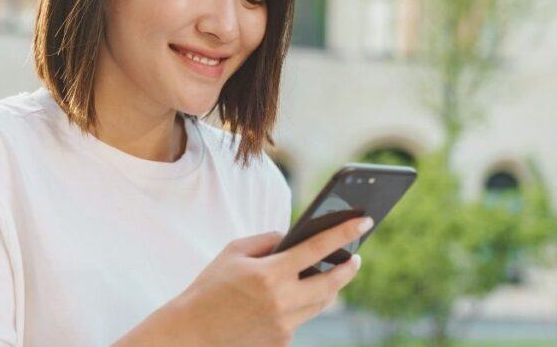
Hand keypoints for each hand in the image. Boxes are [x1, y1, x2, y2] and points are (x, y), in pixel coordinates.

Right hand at [175, 216, 372, 346]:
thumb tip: (292, 238)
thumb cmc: (210, 287)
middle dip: (349, 267)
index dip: (345, 233)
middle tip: (356, 257)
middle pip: (332, 282)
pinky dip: (299, 305)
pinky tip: (292, 298)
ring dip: (330, 287)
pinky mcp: (281, 342)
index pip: (318, 248)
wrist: (191, 333)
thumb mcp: (233, 252)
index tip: (364, 221)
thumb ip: (267, 240)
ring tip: (334, 273)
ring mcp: (284, 325)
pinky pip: (300, 318)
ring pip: (321, 303)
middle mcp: (282, 301)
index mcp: (270, 274)